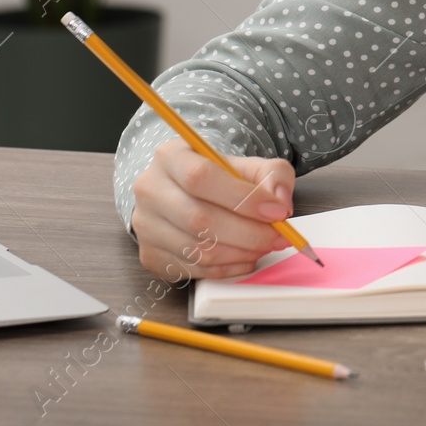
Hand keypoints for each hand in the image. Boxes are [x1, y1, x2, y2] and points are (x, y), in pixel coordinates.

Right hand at [131, 138, 296, 280]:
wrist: (185, 193)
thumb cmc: (219, 178)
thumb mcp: (247, 165)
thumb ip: (272, 175)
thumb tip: (280, 202)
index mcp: (171, 157)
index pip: (202, 177)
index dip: (243, 198)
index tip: (277, 211)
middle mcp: (150, 189)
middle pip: (199, 218)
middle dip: (249, 233)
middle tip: (279, 237)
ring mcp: (145, 225)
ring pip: (198, 249)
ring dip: (241, 253)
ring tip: (265, 245)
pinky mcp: (150, 255)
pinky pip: (194, 269)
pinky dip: (228, 267)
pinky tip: (245, 256)